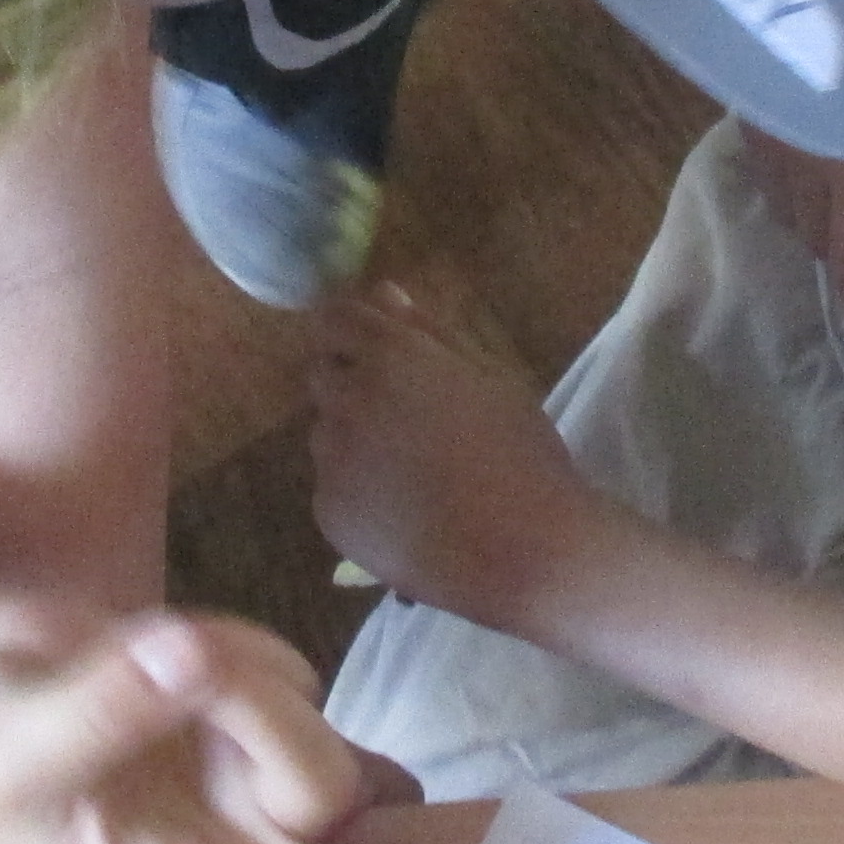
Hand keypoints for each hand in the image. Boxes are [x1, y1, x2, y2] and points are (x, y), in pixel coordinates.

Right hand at [0, 609, 545, 843]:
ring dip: (261, 709)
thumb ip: (111, 699)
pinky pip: (294, 688)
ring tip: (164, 655)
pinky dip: (249, 665)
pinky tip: (173, 653)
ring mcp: (243, 805)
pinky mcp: (249, 739)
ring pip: (323, 766)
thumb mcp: (23, 730)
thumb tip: (191, 658)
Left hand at [309, 286, 613, 630]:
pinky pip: (333, 488)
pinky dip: (358, 494)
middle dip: (352, 386)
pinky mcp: (328, 511)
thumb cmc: (519, 453)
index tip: (379, 355)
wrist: (520, 550)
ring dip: (354, 441)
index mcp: (390, 356)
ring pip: (326, 434)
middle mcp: (348, 399)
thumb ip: (427, 331)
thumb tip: (384, 294)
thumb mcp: (488, 376)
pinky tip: (404, 513)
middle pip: (323, 374)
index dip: (353, 334)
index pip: (334, 319)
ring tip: (412, 475)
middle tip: (406, 420)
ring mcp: (332, 458)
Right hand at [733, 123, 843, 356]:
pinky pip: (768, 160)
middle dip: (841, 251)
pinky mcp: (751, 107)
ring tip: (840, 193)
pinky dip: (788, 169)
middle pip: (816, 237)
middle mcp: (803, 171)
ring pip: (785, 202)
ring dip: (810, 210)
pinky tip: (810, 146)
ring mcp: (769, 138)